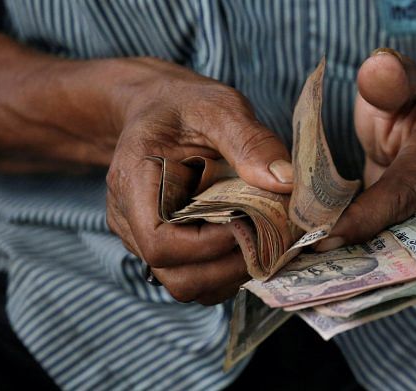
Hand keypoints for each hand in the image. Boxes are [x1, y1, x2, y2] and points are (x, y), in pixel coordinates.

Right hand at [105, 58, 292, 304]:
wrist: (158, 109)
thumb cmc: (184, 105)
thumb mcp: (219, 107)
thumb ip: (250, 141)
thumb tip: (285, 182)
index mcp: (134, 182)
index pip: (160, 242)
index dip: (210, 245)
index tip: (249, 223)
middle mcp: (130, 219)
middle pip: (176, 276)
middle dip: (229, 266)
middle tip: (270, 240)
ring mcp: (143, 237)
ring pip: (187, 285)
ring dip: (231, 274)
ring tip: (264, 244)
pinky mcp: (166, 246)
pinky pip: (194, 276)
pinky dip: (226, 272)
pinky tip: (251, 244)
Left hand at [317, 48, 415, 249]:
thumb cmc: (407, 99)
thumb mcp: (399, 81)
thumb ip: (389, 77)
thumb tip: (379, 63)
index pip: (401, 193)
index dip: (363, 217)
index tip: (323, 234)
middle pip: (401, 232)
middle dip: (356, 251)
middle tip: (307, 260)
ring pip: (396, 248)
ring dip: (355, 259)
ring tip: (309, 270)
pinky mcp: (414, 231)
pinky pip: (389, 248)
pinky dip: (358, 255)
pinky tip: (321, 263)